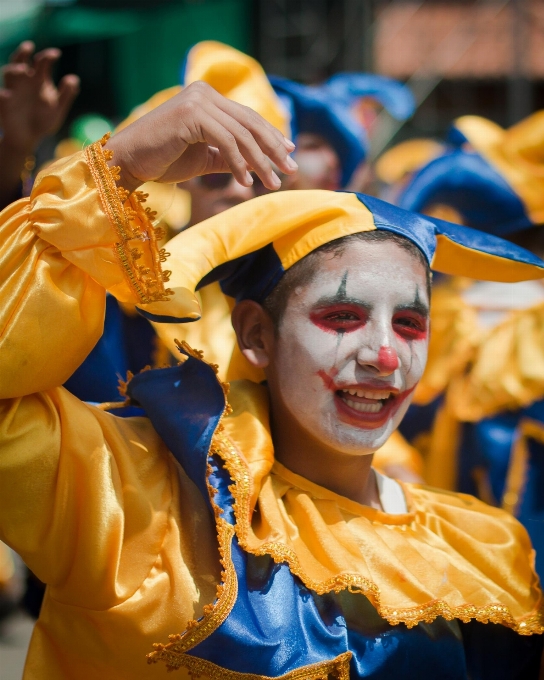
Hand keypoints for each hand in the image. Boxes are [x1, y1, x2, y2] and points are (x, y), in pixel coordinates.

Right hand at [0, 41, 79, 154]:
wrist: (28, 138)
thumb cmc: (43, 120)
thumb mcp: (57, 109)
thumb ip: (66, 95)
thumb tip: (74, 79)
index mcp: (38, 80)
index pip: (41, 62)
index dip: (47, 56)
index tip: (56, 54)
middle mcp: (23, 81)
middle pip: (20, 60)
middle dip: (23, 52)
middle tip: (29, 46)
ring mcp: (12, 90)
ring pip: (8, 73)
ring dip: (14, 68)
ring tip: (22, 70)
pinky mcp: (3, 103)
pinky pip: (1, 96)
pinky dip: (3, 94)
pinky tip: (8, 95)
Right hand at [105, 81, 297, 192]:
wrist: (127, 162)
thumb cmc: (160, 160)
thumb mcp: (202, 158)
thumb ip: (226, 156)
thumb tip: (253, 165)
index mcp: (206, 98)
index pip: (247, 117)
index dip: (271, 136)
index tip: (289, 154)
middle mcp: (204, 93)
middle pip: (250, 123)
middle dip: (273, 149)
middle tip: (291, 171)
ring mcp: (197, 101)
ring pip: (241, 134)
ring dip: (261, 162)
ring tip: (273, 183)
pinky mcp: (191, 115)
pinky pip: (225, 141)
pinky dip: (239, 163)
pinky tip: (247, 182)